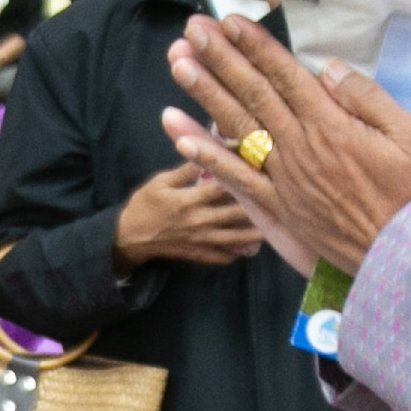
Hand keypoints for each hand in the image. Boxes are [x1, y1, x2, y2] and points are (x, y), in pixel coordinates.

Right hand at [112, 164, 264, 270]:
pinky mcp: (200, 256)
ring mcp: (202, 242)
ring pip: (237, 238)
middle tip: (280, 194)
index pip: (223, 187)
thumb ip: (185, 170)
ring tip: (276, 221)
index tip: (261, 168)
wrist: (130, 238)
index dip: (242, 177)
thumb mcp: (160, 181)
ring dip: (257, 231)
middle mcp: (200, 222)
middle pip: (237, 213)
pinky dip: (240, 252)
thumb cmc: (144, 205)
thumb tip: (207, 154)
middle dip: (258, 205)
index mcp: (189, 201)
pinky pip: (225, 257)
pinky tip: (253, 245)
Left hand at [162, 15, 410, 277]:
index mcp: (332, 124)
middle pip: (253, 93)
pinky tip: (181, 138)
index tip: (229, 21)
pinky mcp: (281, 210)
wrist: (409, 257)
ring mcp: (286, 179)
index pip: (285, 75)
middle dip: (220, 58)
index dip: (255, 45)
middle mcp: (300, 148)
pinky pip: (236, 180)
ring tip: (177, 64)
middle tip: (190, 29)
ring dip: (205, 94)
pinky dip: (208, 157)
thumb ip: (366, 97)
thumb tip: (329, 67)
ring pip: (237, 129)